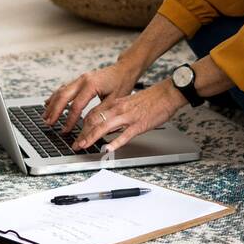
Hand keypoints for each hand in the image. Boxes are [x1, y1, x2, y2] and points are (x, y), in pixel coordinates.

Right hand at [43, 61, 138, 134]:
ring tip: (45, 117)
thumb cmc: (122, 84)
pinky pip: (64, 88)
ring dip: (52, 104)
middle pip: (63, 96)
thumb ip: (100, 112)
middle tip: (48, 124)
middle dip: (54, 111)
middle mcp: (83, 80)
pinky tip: (48, 103)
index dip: (70, 120)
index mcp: (91, 85)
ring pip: (61, 91)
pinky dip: (55, 97)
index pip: (76, 106)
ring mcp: (80, 78)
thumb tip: (87, 125)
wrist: (124, 69)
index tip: (66, 130)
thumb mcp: (114, 100)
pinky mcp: (80, 80)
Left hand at [71, 80, 186, 152]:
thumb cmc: (150, 99)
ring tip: (84, 146)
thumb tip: (106, 125)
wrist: (167, 93)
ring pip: (105, 127)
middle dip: (82, 134)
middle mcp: (118, 109)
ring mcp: (128, 117)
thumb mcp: (128, 103)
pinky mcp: (139, 125)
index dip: (81, 126)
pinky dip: (115, 142)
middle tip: (76, 145)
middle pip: (94, 121)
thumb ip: (116, 113)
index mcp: (115, 103)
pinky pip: (124, 135)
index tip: (76, 136)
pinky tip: (108, 149)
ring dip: (92, 138)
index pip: (92, 115)